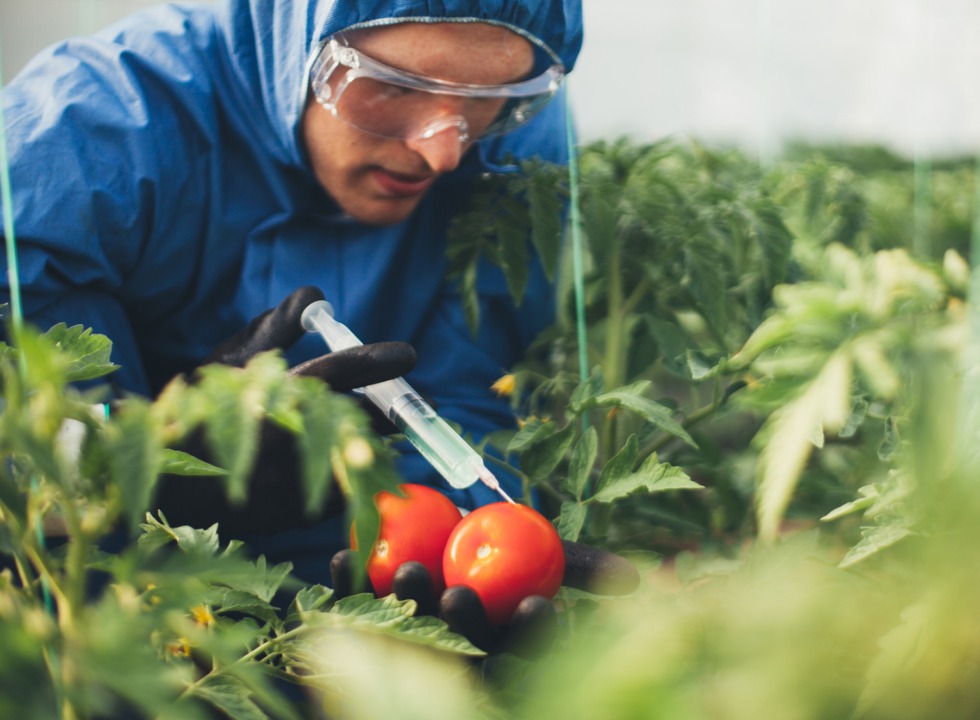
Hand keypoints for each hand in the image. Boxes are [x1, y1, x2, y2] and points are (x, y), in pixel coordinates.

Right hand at [152, 286, 415, 536]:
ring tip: (381, 433)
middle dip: (390, 410)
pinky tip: (346, 465)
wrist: (162, 485)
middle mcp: (285, 439)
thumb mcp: (229, 363)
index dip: (376, 361)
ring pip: (358, 459)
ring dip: (374, 444)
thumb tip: (314, 298)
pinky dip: (349, 476)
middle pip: (360, 420)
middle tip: (413, 403)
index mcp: (269, 395)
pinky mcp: (292, 516)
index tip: (407, 354)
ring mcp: (290, 482)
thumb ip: (275, 331)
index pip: (337, 372)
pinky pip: (340, 493)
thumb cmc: (201, 414)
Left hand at [329, 539, 639, 657]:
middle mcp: (460, 659)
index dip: (531, 635)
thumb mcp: (542, 556)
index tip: (534, 607)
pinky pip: (353, 616)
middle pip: (462, 652)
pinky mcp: (360, 634)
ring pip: (407, 636)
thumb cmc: (498, 555)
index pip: (525, 651)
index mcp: (507, 647)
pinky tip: (345, 557)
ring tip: (407, 569)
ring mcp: (410, 651)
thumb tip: (635, 580)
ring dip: (406, 605)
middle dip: (463, 627)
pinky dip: (347, 587)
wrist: (433, 540)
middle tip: (457, 595)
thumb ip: (578, 567)